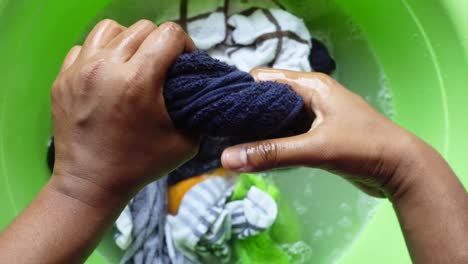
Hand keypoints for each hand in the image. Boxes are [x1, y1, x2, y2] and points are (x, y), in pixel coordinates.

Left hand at [50, 19, 197, 204]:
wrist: (91, 183)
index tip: (183, 63)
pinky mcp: (63, 78)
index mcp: (138, 81)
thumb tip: (204, 89)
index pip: (170, 34)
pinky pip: (84, 47)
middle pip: (143, 28)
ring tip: (133, 63)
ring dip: (129, 41)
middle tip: (161, 66)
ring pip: (111, 29)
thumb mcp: (186, 142)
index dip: (185, 45)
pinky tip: (108, 74)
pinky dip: (101, 54)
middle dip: (159, 43)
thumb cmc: (140, 164)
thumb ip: (199, 110)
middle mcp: (106, 68)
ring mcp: (79, 71)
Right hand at [221, 68, 427, 197]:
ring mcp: (316, 115)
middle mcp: (311, 95)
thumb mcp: (314, 149)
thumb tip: (228, 159)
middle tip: (221, 132)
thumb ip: (271, 154)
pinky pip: (288, 133)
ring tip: (233, 144)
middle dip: (246, 114)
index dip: (239, 92)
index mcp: (310, 86)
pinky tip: (258, 154)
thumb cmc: (363, 148)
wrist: (401, 169)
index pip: (263, 79)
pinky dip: (273, 142)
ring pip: (277, 117)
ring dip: (259, 130)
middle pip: (267, 98)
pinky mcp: (319, 133)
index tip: (217, 110)